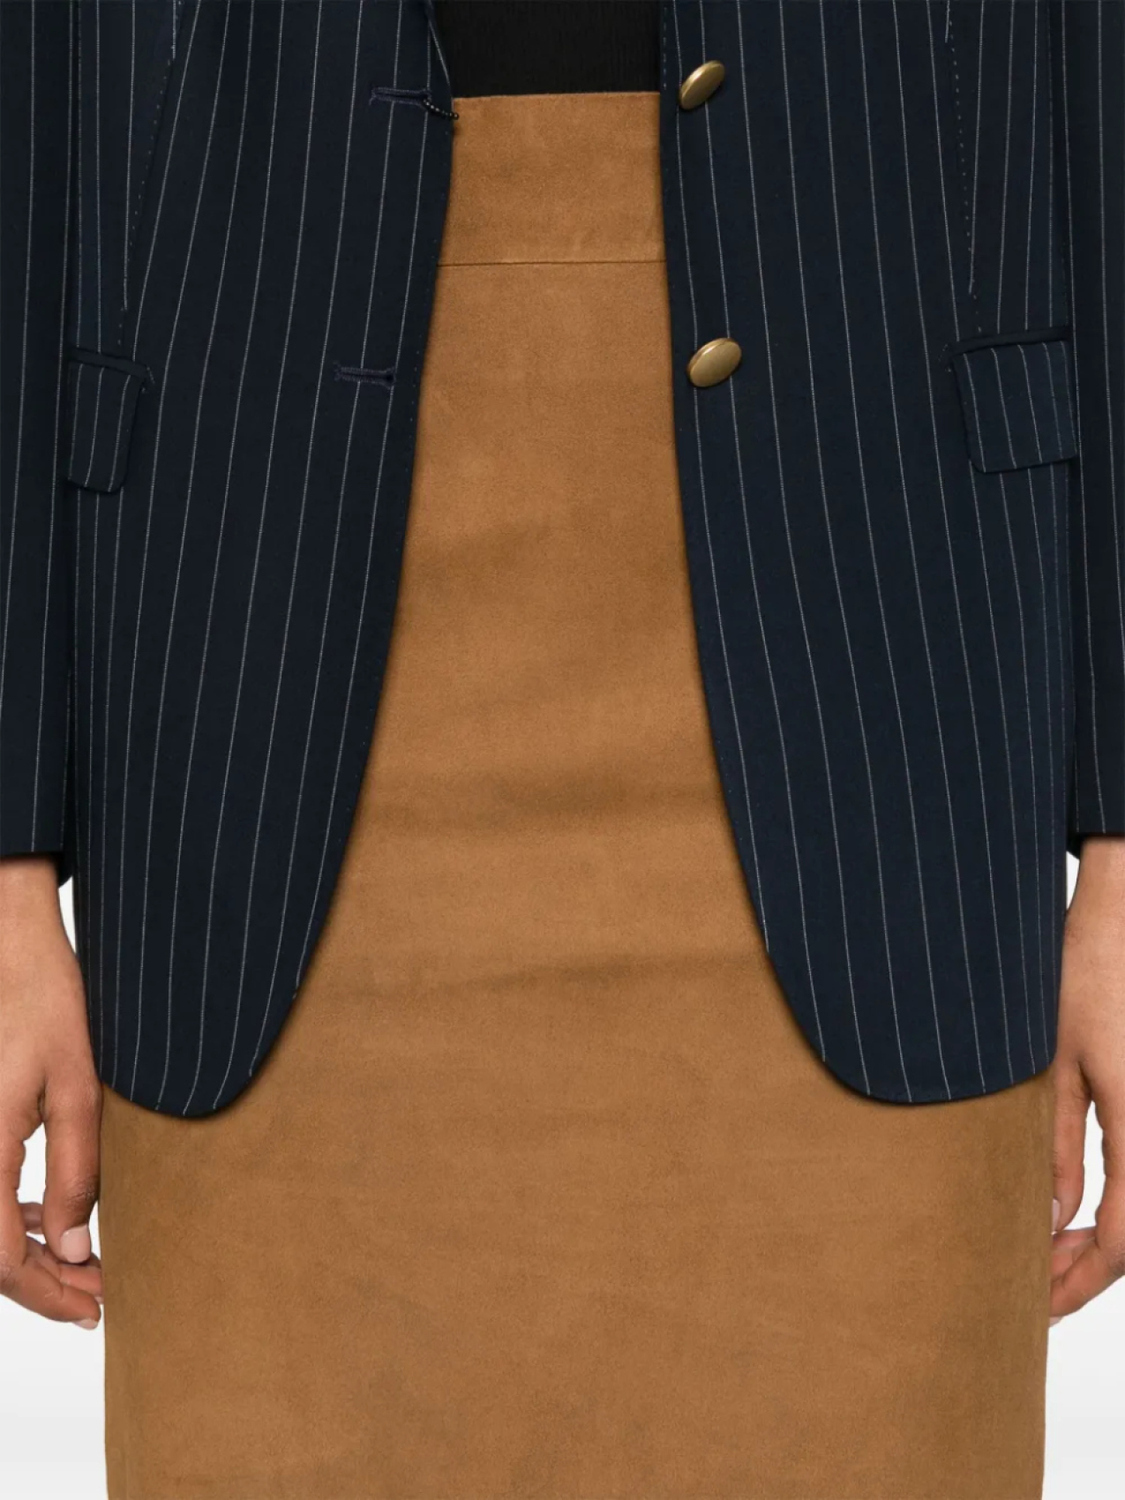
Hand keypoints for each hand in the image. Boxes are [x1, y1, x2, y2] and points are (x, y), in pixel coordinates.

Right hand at [0, 855, 101, 1327]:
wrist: (7, 949)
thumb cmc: (43, 1003)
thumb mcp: (77, 1088)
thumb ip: (76, 1174)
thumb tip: (77, 1251)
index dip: (45, 1294)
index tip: (92, 1310)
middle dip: (39, 1285)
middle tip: (96, 1299)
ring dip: (23, 1257)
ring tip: (83, 1271)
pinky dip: (5, 1223)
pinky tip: (45, 1228)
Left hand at [1051, 835, 1124, 1322]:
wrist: (1124, 912)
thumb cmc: (1086, 975)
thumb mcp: (1052, 1063)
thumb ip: (1054, 1145)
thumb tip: (1049, 1218)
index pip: (1121, 1239)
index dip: (1078, 1282)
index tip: (1037, 1306)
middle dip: (1088, 1273)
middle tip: (1036, 1293)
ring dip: (1102, 1241)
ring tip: (1048, 1254)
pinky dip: (1114, 1205)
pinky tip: (1076, 1210)